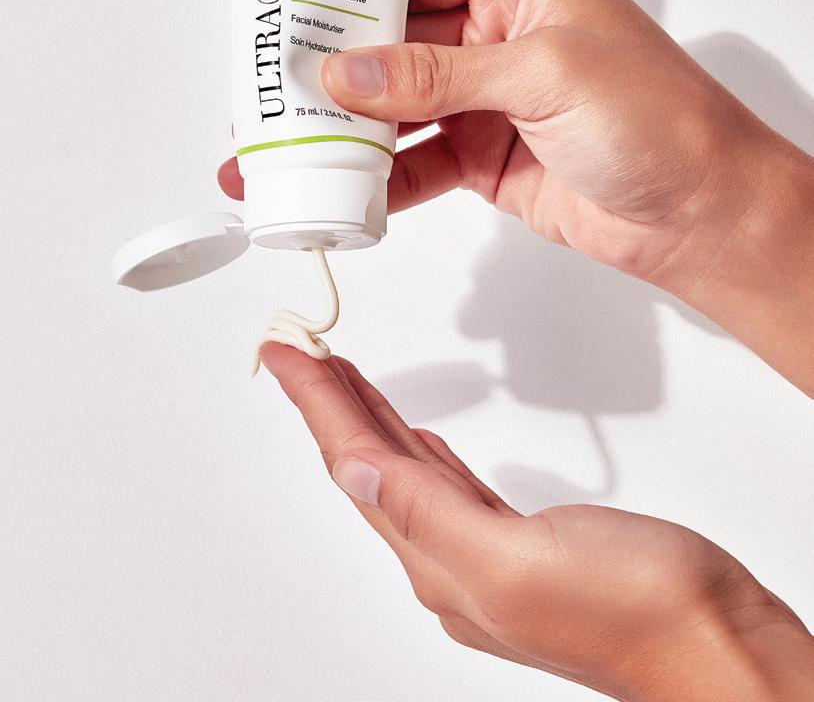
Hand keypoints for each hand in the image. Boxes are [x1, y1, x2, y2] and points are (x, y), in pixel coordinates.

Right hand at [220, 0, 813, 391]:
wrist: (700, 212)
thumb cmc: (659, 118)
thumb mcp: (542, 73)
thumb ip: (437, 75)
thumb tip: (351, 71)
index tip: (292, 15)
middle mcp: (497, 35)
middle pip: (393, 46)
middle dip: (336, 72)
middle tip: (273, 90)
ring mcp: (486, 99)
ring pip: (397, 109)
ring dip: (348, 131)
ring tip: (286, 149)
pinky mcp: (483, 156)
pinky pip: (418, 163)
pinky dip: (383, 179)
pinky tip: (344, 192)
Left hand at [260, 342, 813, 701]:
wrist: (720, 647)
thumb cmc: (642, 616)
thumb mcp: (520, 564)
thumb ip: (430, 516)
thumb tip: (357, 473)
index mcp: (440, 562)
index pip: (354, 464)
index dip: (313, 402)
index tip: (282, 354)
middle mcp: (449, 559)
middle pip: (366, 462)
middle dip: (327, 403)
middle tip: (298, 354)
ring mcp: (482, 550)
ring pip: (400, 467)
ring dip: (365, 416)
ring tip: (337, 377)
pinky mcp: (518, 540)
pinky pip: (441, 480)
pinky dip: (415, 446)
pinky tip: (408, 434)